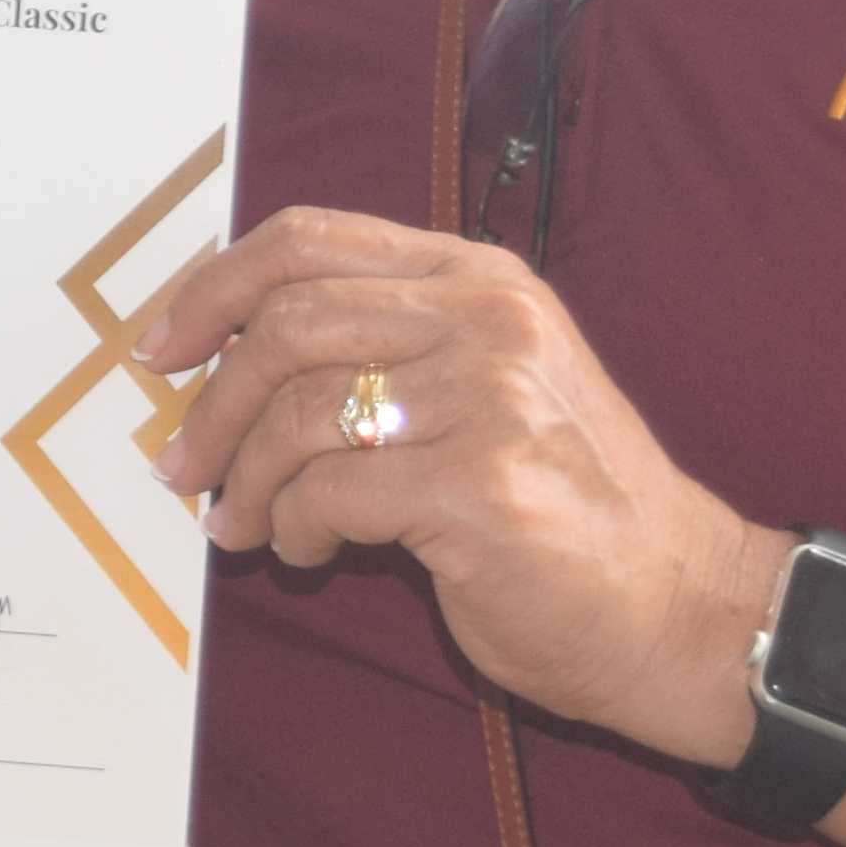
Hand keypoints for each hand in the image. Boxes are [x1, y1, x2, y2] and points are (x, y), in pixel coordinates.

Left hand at [133, 205, 776, 761]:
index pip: (308, 240)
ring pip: (296, 414)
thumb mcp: (488, 385)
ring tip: (243, 525)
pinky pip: (326, 493)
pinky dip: (291, 527)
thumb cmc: (567, 504)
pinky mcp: (480, 489)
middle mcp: (488, 323)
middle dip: (209, 405)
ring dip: (243, 481)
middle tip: (180, 467)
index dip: (214, 288)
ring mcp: (490, 402)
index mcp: (480, 280)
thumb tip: (224, 361)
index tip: (163, 348)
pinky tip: (305, 550)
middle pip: (285, 326)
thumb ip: (382, 347)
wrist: (682, 606)